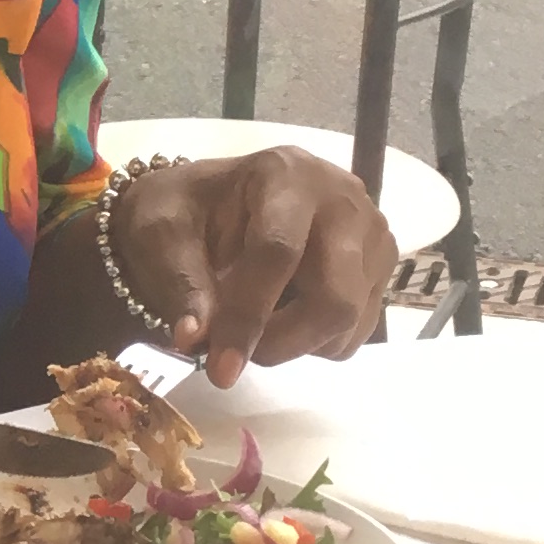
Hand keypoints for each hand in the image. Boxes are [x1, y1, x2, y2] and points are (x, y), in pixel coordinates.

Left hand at [105, 147, 398, 387]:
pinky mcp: (380, 270)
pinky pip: (357, 331)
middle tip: (231, 356)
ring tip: (250, 328)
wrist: (214, 203)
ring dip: (294, 345)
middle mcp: (343, 200)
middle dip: (280, 342)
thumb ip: (181, 283)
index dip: (248, 316)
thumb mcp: (162, 234)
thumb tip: (195, 338)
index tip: (219, 368)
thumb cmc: (187, 213)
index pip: (278, 252)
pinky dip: (315, 343)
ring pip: (349, 320)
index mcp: (285, 174)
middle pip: (334, 296)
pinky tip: (282, 316)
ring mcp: (371, 235)